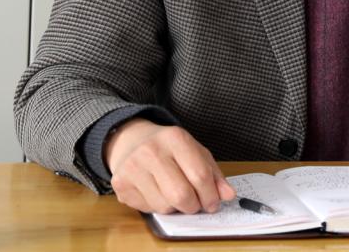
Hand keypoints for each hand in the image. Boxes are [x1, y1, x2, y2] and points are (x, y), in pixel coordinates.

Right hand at [105, 118, 236, 213]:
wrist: (132, 140)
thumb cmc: (169, 149)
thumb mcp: (195, 152)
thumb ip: (214, 174)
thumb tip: (228, 195)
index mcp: (175, 138)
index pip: (200, 175)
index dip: (211, 195)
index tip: (213, 203)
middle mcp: (151, 151)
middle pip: (182, 195)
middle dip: (194, 206)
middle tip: (195, 204)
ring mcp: (133, 167)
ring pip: (165, 206)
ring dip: (175, 207)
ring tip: (173, 193)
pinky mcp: (120, 183)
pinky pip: (148, 209)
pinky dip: (158, 207)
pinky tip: (156, 192)